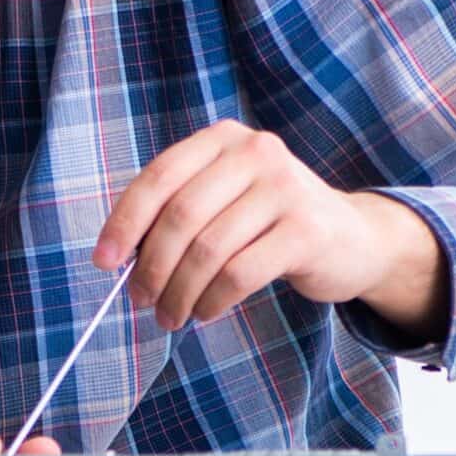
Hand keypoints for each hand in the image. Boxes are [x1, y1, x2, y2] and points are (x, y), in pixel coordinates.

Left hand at [95, 120, 447, 340]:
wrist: (352, 237)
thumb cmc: (268, 223)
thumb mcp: (223, 201)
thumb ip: (176, 214)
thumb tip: (117, 258)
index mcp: (223, 139)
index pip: (159, 177)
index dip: (124, 223)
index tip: (103, 263)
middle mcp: (256, 152)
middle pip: (180, 217)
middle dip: (151, 267)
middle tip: (139, 302)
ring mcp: (285, 188)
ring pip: (207, 250)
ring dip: (179, 293)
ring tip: (170, 316)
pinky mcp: (306, 230)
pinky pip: (239, 273)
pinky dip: (212, 300)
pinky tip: (205, 312)